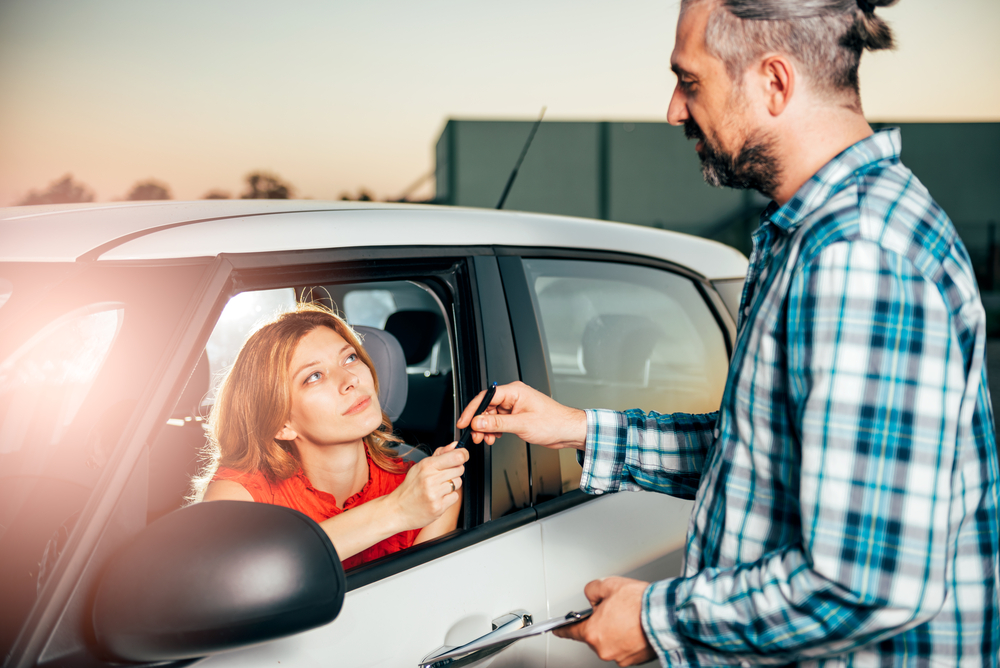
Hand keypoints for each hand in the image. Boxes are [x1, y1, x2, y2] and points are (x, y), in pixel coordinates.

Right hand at [388, 441, 467, 530]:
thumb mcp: (421, 466)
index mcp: (427, 465)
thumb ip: (440, 454)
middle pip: (460, 469)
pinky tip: (438, 497)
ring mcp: (435, 494)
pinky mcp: (438, 507)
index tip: (463, 456)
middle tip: (443, 476)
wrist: (398, 510)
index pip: (456, 456)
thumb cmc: (410, 487)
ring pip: (458, 483)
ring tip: (439, 488)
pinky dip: (449, 497)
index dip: (463, 455)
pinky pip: (455, 497)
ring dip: (451, 485)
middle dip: (454, 471)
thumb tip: (455, 445)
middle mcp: (431, 479)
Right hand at [456, 381, 586, 448]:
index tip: (465, 422)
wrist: (567, 431)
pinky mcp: (517, 416)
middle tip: (476, 435)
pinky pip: (499, 421)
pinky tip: (495, 437)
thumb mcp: (522, 424)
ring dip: (486, 428)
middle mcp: (513, 397)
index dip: (472, 410)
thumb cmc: (553, 422)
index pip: (486, 397)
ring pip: (491, 415)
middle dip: (479, 422)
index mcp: (514, 391)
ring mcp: (515, 407)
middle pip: (486, 406)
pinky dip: (494, 430)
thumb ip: (497, 423)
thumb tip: (478, 421)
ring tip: (486, 439)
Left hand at [553, 577, 656, 666]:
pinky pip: (624, 648)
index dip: (564, 628)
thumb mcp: (609, 585)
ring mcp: (619, 657)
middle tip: (616, 610)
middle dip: (601, 623)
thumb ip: (592, 590)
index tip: (559, 629)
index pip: (571, 631)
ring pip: (610, 641)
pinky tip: (636, 627)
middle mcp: (603, 648)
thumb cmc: (640, 604)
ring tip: (630, 618)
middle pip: (594, 635)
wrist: (665, 617)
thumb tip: (592, 596)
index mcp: (593, 632)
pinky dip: (627, 639)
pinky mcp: (633, 660)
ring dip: (616, 631)